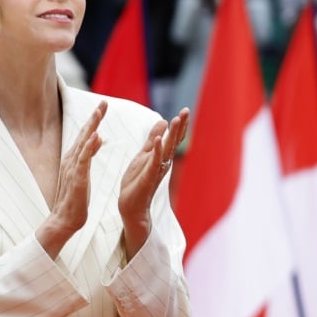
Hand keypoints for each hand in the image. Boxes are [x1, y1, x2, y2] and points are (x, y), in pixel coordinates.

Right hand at [37, 103, 106, 257]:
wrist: (65, 219)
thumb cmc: (76, 197)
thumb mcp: (85, 172)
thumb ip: (90, 154)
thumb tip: (98, 137)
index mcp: (75, 158)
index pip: (86, 135)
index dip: (94, 119)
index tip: (104, 105)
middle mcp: (72, 160)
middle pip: (84, 134)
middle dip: (94, 117)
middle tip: (103, 101)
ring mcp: (73, 168)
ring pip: (83, 143)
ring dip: (91, 127)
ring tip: (100, 112)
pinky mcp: (76, 178)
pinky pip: (83, 161)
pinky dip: (88, 148)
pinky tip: (95, 137)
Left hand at [117, 109, 188, 252]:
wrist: (131, 206)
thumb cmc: (137, 182)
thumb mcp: (143, 156)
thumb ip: (151, 140)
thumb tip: (162, 121)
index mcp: (161, 156)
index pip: (173, 138)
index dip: (179, 125)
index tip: (185, 110)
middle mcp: (163, 162)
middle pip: (173, 141)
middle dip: (180, 126)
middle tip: (185, 111)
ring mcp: (157, 169)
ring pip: (166, 149)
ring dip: (171, 135)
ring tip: (175, 120)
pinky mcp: (148, 177)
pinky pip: (154, 161)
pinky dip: (156, 150)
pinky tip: (158, 139)